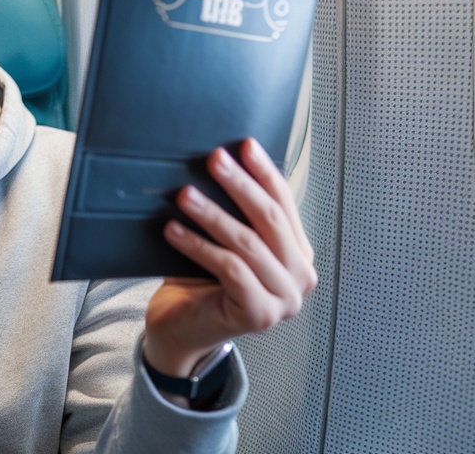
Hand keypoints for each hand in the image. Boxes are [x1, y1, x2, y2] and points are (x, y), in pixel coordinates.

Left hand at [142, 137, 316, 376]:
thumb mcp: (224, 241)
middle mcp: (300, 277)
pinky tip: (173, 230)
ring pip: (248, 243)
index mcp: (298, 253)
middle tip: (214, 160)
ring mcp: (284, 299)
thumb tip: (221, 160)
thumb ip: (236, 213)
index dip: (264, 172)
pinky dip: (199, 246)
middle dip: (240, 185)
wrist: (180, 329)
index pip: (284, 203)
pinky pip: (229, 268)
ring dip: (213, 214)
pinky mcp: (260, 314)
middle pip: (270, 219)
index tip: (244, 145)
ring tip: (184, 195)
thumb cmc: (200, 281)